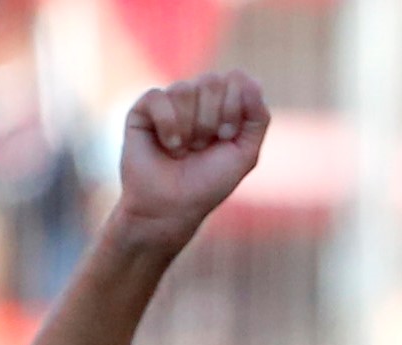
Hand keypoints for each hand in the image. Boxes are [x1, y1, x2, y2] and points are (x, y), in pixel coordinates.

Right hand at [116, 71, 269, 240]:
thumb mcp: (245, 154)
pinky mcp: (143, 108)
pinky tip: (167, 146)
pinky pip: (159, 97)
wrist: (172, 207)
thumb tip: (251, 79)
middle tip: (203, 147)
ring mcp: (170, 101)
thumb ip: (257, 118)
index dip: (234, 110)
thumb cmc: (209, 183)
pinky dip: (168, 126)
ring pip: (184, 89)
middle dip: (211, 121)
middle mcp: (197, 98)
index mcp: (223, 104)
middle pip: (211, 81)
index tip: (226, 137)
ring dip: (190, 129)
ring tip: (184, 150)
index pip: (236, 80)